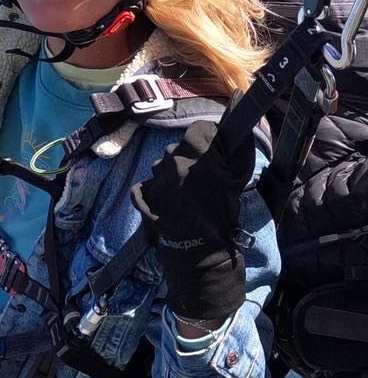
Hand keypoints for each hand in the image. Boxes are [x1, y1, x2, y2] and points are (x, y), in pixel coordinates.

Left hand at [131, 118, 255, 323]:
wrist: (198, 248)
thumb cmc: (221, 215)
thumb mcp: (234, 182)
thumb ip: (233, 157)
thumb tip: (233, 137)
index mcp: (196, 154)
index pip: (199, 129)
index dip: (208, 136)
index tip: (214, 146)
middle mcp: (171, 160)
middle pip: (179, 147)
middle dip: (189, 157)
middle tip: (201, 175)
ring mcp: (153, 177)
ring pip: (162, 166)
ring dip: (172, 174)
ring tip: (184, 193)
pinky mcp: (142, 194)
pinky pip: (147, 184)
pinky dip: (154, 190)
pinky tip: (167, 201)